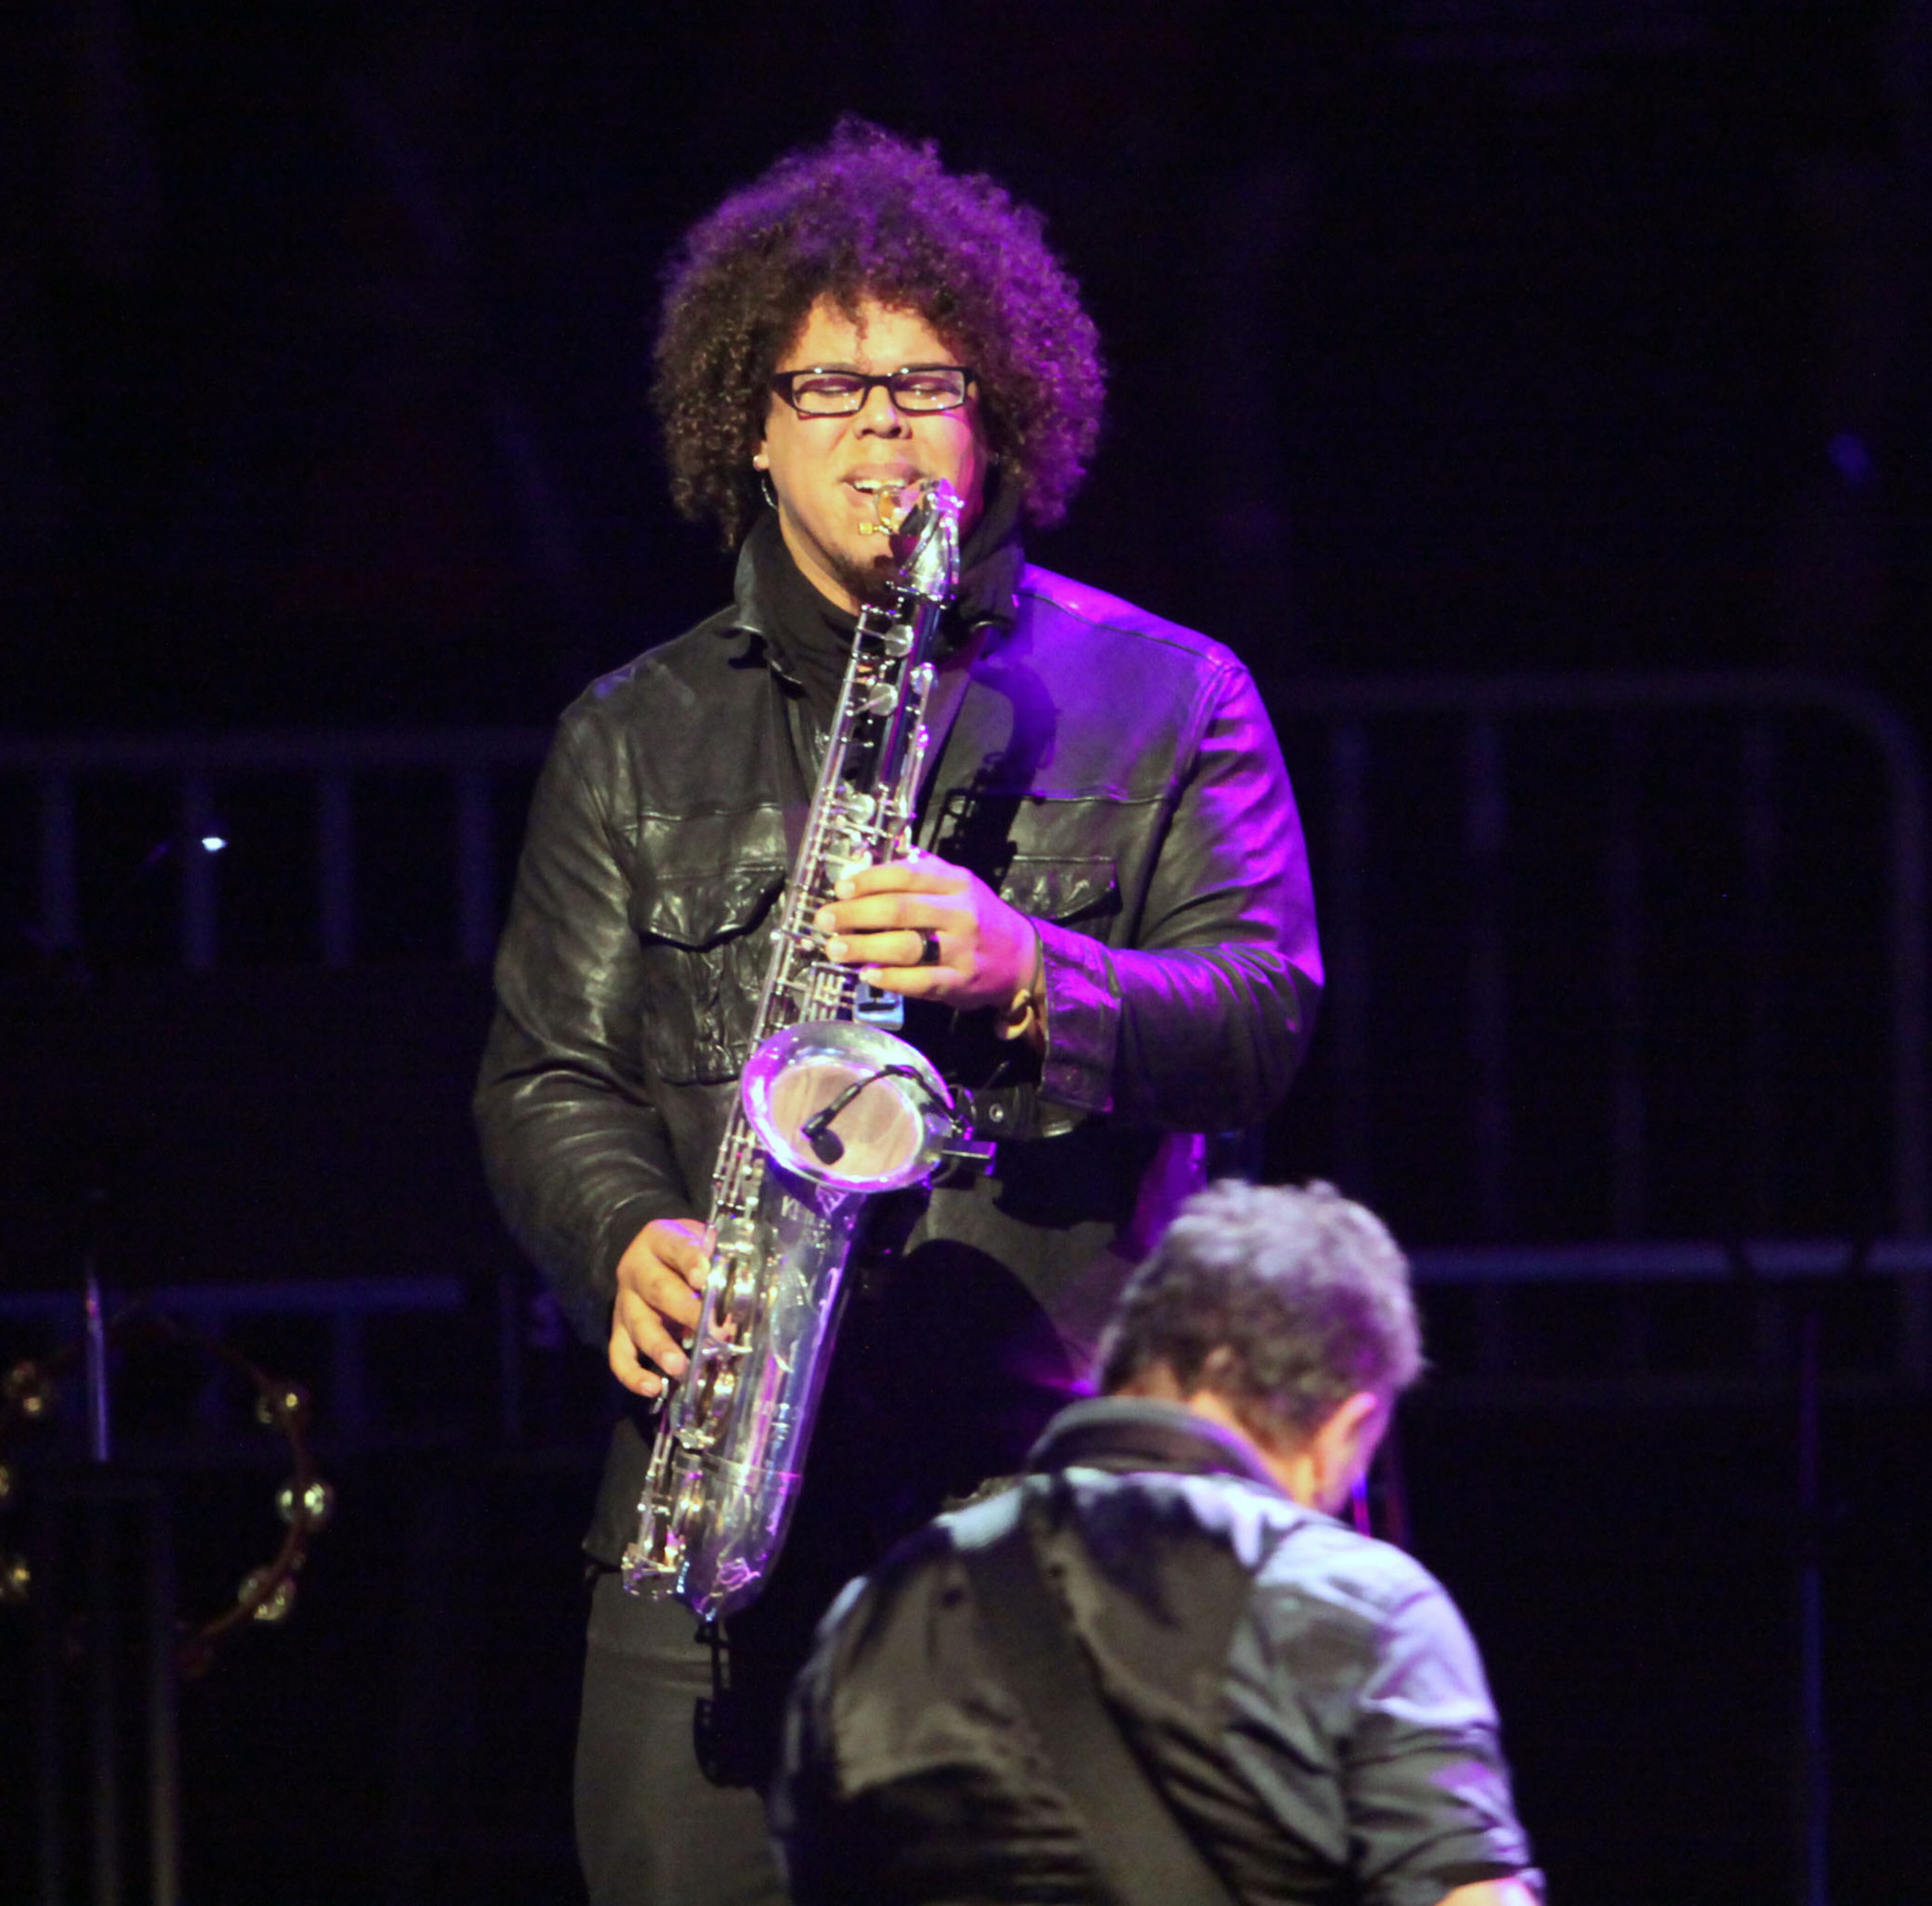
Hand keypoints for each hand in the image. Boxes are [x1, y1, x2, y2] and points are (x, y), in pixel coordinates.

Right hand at [608, 1217, 709, 1398]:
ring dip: (660, 1347)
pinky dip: (632, 1374)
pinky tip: (652, 1388)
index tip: (704, 1277)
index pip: (676, 1247)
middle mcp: (636, 1269)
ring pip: (639, 1325)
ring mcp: (625, 1302)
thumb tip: (742, 1293)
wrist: (654, 1254)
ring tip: (680, 1367)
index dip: (690, 1261)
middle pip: (658, 1289)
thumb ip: (718, 1261)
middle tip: (713, 1331)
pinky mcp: (619, 1330)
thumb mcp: (702, 1242)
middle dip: (686, 1312)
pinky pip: (619, 1354)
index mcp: (659, 1239)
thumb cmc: (688, 1251)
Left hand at [813, 852, 1037, 1012]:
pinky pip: (920, 980)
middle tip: (825, 920)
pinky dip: (890, 979)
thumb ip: (918, 874)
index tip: (840, 888)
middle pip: (900, 910)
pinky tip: (866, 975)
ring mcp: (961, 949)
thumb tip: (863, 867)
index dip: (870, 880)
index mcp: (957, 883)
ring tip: (835, 948)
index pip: (907, 874)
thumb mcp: (956, 886)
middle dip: (855, 914)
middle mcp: (960, 913)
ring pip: (907, 946)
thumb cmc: (977, 918)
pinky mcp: (961, 982)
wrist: (1022, 957)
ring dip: (864, 948)